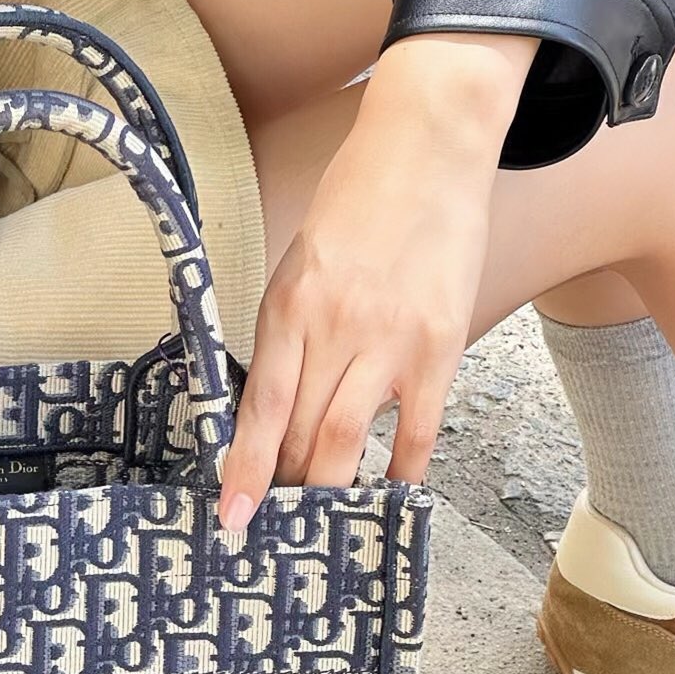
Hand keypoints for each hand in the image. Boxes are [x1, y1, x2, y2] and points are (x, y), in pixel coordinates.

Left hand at [218, 35, 534, 530]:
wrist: (428, 147)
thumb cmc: (357, 201)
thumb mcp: (300, 262)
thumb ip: (288, 331)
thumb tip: (274, 404)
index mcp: (289, 307)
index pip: (261, 408)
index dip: (245, 468)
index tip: (234, 514)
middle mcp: (336, 329)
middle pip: (302, 434)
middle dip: (286, 487)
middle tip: (276, 526)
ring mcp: (391, 341)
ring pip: (349, 439)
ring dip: (331, 488)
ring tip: (320, 521)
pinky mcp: (440, 345)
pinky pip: (418, 430)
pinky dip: (401, 471)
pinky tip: (389, 498)